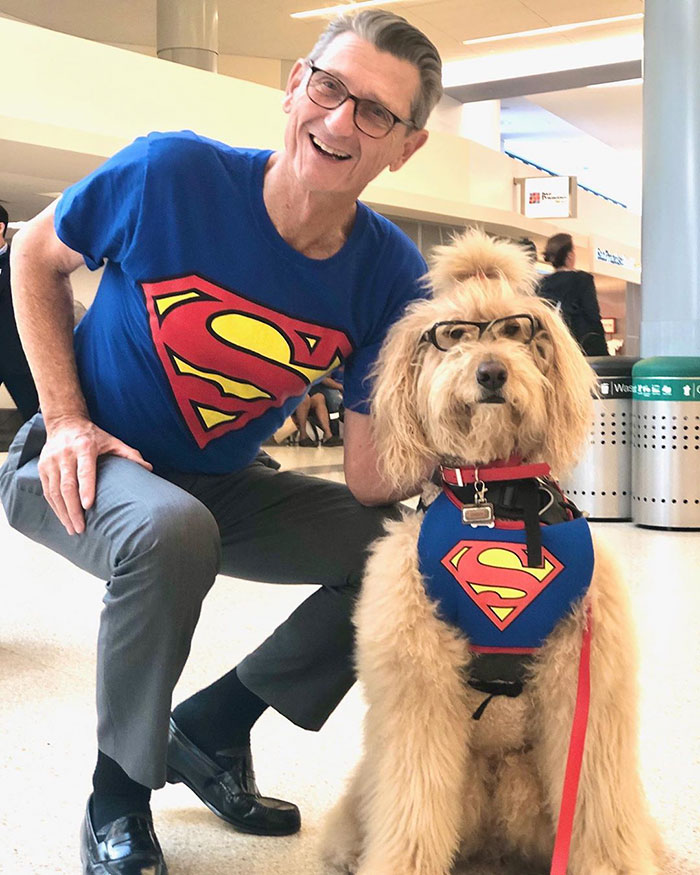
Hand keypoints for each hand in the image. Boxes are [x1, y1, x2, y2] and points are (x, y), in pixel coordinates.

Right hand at [38, 416, 151, 534]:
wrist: (65, 423)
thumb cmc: (93, 436)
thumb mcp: (112, 441)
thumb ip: (129, 454)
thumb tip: (148, 468)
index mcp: (84, 447)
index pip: (84, 471)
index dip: (86, 488)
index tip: (88, 506)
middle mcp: (65, 454)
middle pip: (67, 485)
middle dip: (73, 509)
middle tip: (81, 528)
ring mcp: (51, 461)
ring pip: (54, 491)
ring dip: (63, 512)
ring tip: (73, 529)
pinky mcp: (42, 467)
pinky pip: (47, 490)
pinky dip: (55, 506)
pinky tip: (63, 518)